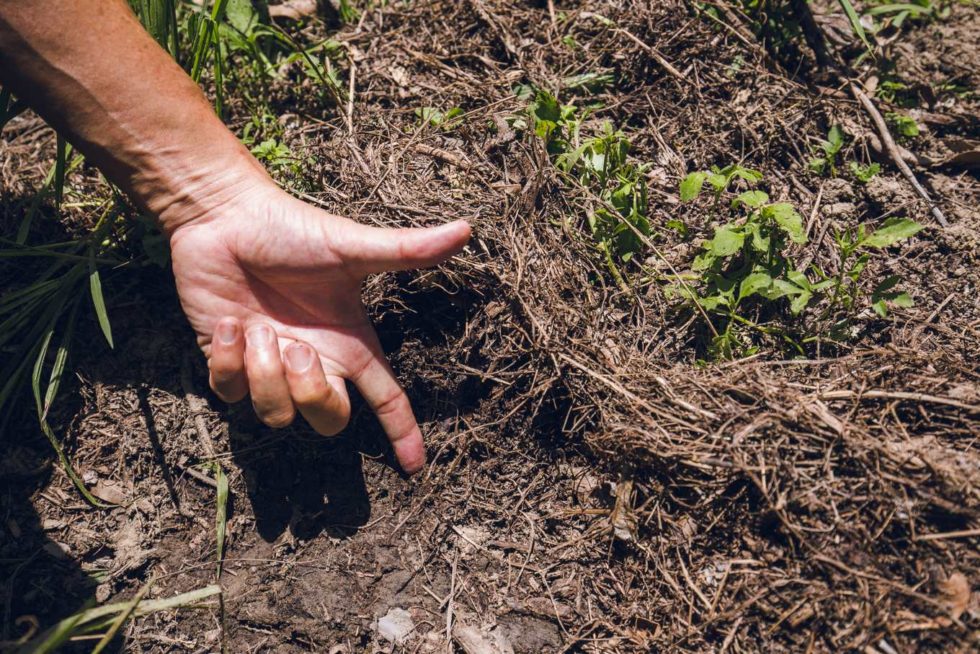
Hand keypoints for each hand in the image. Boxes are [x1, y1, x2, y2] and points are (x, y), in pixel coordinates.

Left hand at [168, 181, 470, 473]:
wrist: (224, 215)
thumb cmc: (291, 229)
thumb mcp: (351, 246)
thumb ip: (407, 250)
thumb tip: (465, 228)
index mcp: (348, 343)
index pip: (386, 398)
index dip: (402, 433)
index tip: (415, 467)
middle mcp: (315, 361)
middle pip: (329, 421)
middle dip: (314, 396)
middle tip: (294, 347)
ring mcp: (270, 365)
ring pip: (276, 413)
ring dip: (264, 372)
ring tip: (256, 326)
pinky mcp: (228, 361)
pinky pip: (230, 394)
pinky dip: (228, 362)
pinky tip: (228, 323)